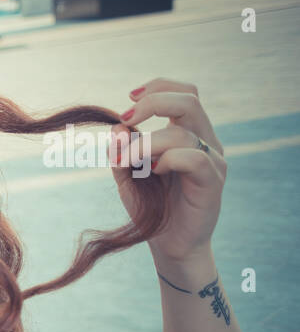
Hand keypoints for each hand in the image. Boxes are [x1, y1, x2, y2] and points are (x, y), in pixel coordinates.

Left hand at [109, 77, 226, 262]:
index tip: (129, 96)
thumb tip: (117, 127)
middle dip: (153, 103)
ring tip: (127, 162)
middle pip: (190, 101)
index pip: (185, 93)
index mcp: (188, 133)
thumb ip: (122, 151)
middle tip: (126, 118)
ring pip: (183, 132)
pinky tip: (153, 172)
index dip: (159, 87)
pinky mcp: (213, 181)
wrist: (170, 244)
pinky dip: (168, 160)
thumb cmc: (151, 207)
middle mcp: (205, 141)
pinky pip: (194, 158)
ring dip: (146, 143)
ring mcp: (212, 160)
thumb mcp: (127, 175)